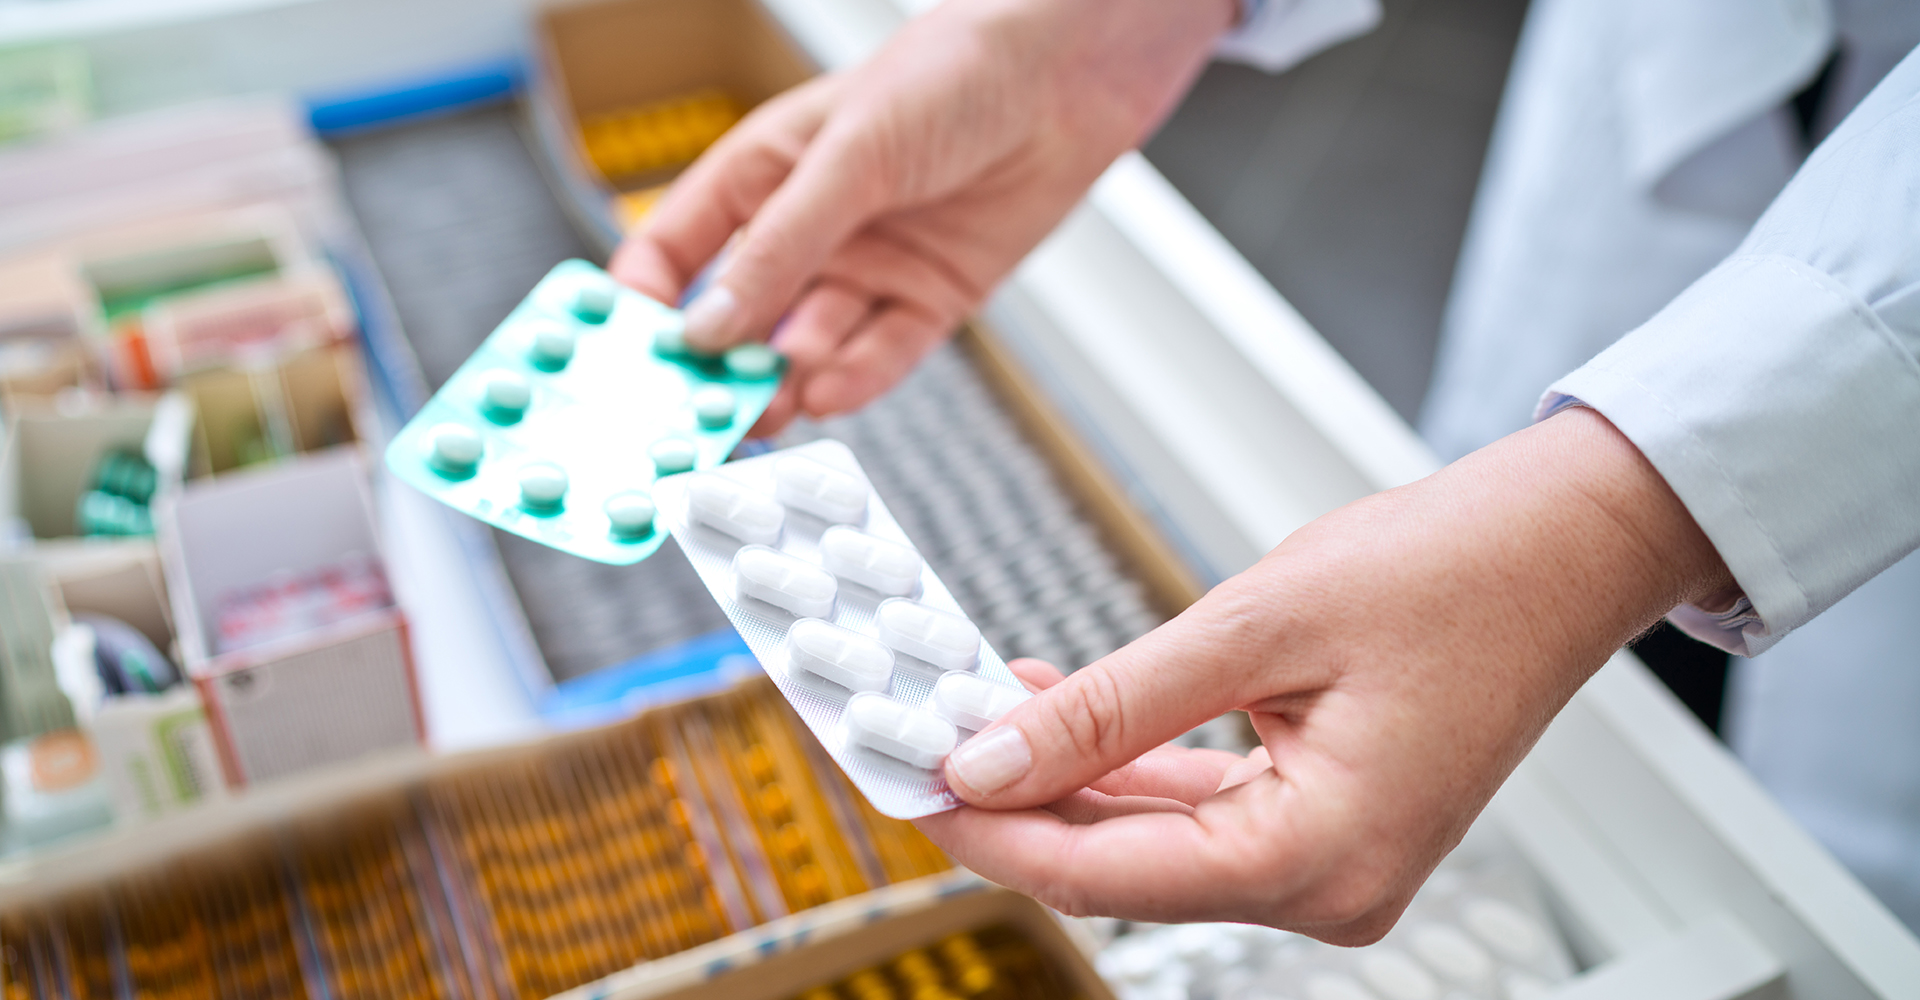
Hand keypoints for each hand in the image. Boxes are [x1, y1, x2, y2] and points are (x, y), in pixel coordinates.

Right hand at [608, 0, 1237, 433]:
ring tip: (758, 415)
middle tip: (689, 419)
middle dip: (712, 369)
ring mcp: (867, 268)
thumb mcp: (847, 158)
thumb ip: (778, 248)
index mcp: (760, 176)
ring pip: (804, 348)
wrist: (1067, 79)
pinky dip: (854, 380)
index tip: (626, 358)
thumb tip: (705, 328)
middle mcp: (808, 231)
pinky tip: (827, 395)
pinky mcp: (928, 299)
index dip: (644, 304)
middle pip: (738, 318)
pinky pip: (880, 355)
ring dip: (780, 384)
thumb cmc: (949, 77)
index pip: (674, 252)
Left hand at [915, 408, 1735, 942]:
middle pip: (1121, 866)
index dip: (993, 830)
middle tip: (927, 735)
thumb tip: (996, 758)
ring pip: (1150, 838)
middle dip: (1018, 800)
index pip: (1105, 875)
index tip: (912, 781)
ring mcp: (1329, 858)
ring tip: (977, 705)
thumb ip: (1112, 707)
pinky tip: (1057, 706)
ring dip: (1063, 775)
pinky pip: (1196, 806)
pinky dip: (1125, 761)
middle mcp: (1328, 885)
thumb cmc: (1454, 573)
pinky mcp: (1324, 818)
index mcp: (1321, 860)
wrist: (1563, 543)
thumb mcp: (1253, 629)